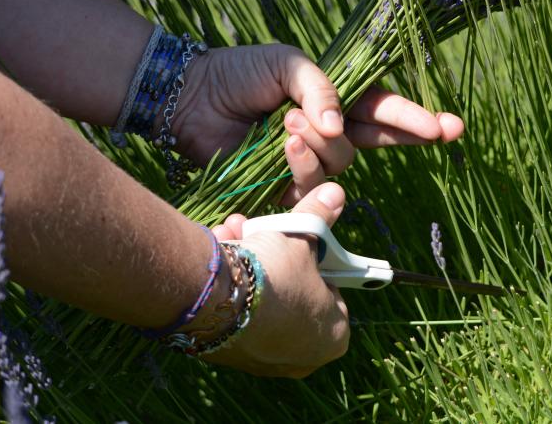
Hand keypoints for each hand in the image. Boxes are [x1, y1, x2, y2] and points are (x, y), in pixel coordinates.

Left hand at [171, 44, 463, 197]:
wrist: (191, 98)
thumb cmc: (239, 74)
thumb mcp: (287, 64)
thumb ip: (321, 89)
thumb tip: (339, 127)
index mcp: (335, 99)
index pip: (383, 110)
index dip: (416, 119)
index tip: (451, 126)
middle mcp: (329, 132)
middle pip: (378, 139)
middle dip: (410, 134)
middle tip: (434, 130)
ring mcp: (309, 160)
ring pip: (342, 163)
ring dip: (322, 144)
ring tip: (288, 122)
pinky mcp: (285, 186)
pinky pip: (310, 186)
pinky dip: (302, 164)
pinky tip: (285, 143)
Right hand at [204, 182, 349, 377]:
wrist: (215, 301)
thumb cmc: (276, 273)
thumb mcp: (303, 237)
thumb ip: (320, 217)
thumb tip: (336, 192)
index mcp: (334, 337)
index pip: (334, 294)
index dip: (320, 264)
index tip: (306, 245)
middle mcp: (301, 359)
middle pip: (295, 294)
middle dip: (279, 259)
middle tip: (268, 233)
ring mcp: (262, 360)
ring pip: (261, 299)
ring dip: (250, 264)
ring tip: (238, 232)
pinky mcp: (227, 353)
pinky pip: (234, 310)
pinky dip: (230, 284)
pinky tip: (221, 251)